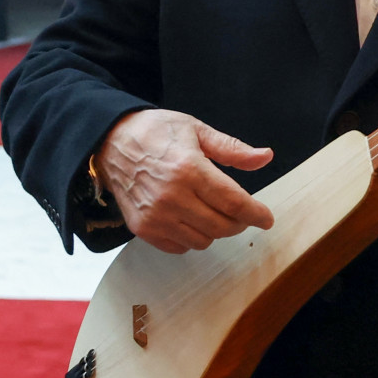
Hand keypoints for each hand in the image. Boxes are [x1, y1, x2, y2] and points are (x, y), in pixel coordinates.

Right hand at [96, 109, 274, 253]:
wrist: (110, 141)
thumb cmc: (155, 132)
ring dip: (215, 230)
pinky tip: (189, 218)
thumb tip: (265, 157)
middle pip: (222, 226)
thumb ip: (232, 149)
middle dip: (239, 222)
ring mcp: (155, 216)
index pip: (234, 202)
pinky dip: (191, 238)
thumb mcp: (197, 130)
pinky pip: (179, 247)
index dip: (256, 213)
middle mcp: (172, 197)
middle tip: (241, 212)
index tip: (266, 218)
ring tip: (211, 210)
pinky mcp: (142, 228)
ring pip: (203, 241)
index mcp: (189, 169)